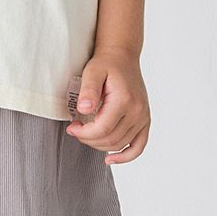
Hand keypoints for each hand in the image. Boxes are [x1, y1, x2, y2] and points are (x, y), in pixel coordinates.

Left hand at [65, 46, 150, 164]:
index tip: (71, 127)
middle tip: (75, 130)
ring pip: (121, 144)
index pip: (102, 129)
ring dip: (101, 146)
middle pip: (111, 139)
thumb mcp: (92, 71)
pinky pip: (139, 146)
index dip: (84, 133)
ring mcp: (143, 117)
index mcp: (124, 100)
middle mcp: (138, 111)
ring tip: (87, 135)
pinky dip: (126, 156)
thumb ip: (88, 90)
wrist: (122, 56)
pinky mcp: (145, 120)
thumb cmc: (106, 63)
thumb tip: (83, 109)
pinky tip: (111, 159)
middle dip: (89, 139)